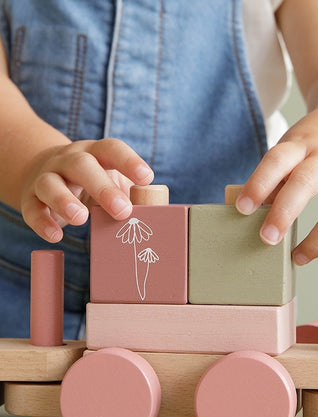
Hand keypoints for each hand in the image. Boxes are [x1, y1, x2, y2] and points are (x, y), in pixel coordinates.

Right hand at [20, 138, 152, 242]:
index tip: (146, 178)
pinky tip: (56, 236)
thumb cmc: (92, 181)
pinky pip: (32, 208)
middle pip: (82, 166)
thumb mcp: (111, 180)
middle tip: (122, 211)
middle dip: (102, 188)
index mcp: (95, 154)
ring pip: (51, 184)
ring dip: (65, 201)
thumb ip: (131, 194)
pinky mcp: (30, 198)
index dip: (129, 161)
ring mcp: (47, 177)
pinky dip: (42, 222)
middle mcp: (69, 160)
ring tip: (81, 219)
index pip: (112, 149)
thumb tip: (157, 216)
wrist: (44, 172)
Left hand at [235, 118, 317, 264]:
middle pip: (306, 183)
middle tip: (267, 239)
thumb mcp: (291, 149)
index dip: (258, 185)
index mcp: (301, 145)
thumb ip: (276, 179)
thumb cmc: (316, 141)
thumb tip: (254, 216)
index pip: (276, 161)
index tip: (242, 208)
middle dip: (284, 214)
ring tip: (299, 257)